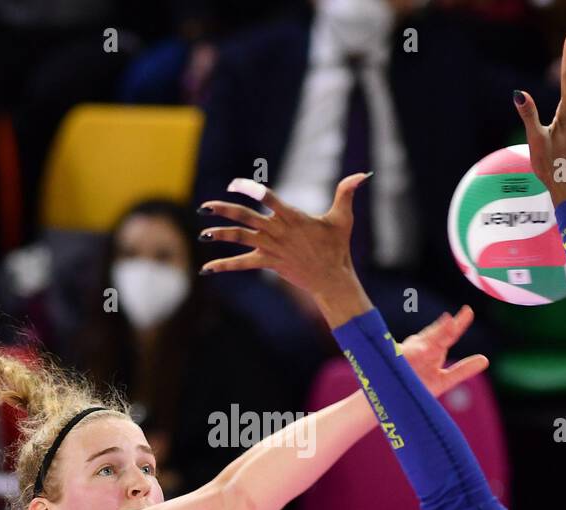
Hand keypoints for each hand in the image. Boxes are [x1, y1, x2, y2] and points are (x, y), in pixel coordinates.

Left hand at [198, 175, 373, 323]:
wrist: (331, 279)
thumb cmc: (337, 247)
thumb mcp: (343, 218)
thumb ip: (347, 193)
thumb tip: (362, 174)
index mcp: (292, 217)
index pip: (267, 197)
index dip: (250, 189)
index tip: (234, 183)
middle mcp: (278, 231)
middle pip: (246, 218)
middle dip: (224, 210)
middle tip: (205, 206)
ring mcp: (271, 248)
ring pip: (241, 239)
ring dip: (220, 235)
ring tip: (202, 233)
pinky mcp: (269, 263)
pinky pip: (242, 264)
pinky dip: (224, 266)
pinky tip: (206, 269)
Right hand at [399, 306, 490, 397]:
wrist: (393, 398)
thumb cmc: (417, 386)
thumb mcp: (443, 380)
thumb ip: (462, 370)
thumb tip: (485, 359)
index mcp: (432, 349)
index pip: (448, 334)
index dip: (459, 323)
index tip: (468, 311)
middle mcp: (420, 347)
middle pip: (436, 336)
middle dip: (447, 327)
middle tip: (462, 313)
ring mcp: (408, 353)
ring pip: (423, 343)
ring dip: (435, 334)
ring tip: (448, 323)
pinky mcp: (397, 362)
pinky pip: (405, 355)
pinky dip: (413, 351)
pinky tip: (424, 350)